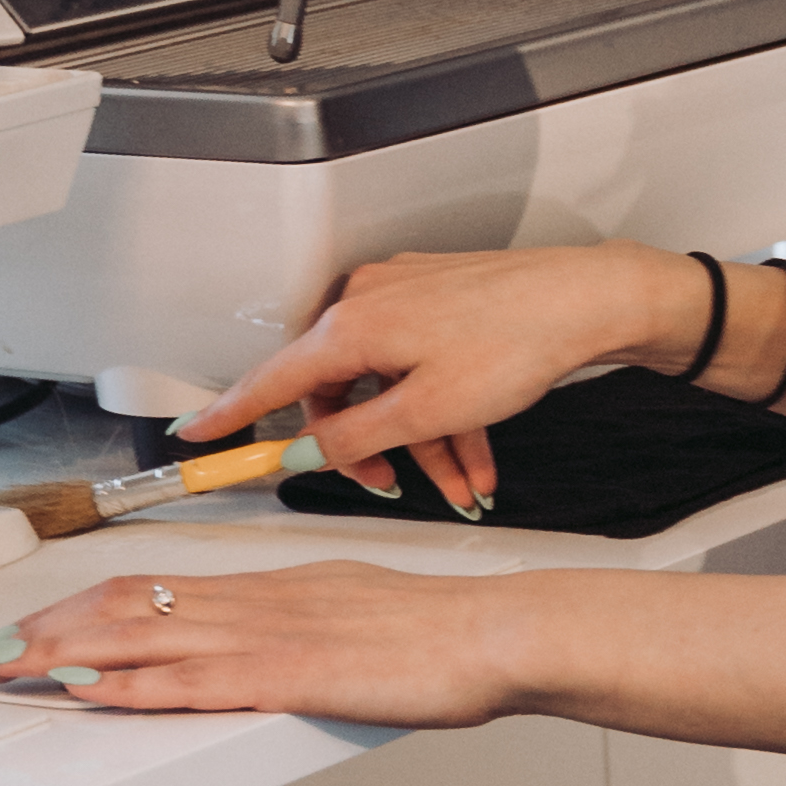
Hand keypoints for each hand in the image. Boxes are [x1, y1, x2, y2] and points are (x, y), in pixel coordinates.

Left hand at [0, 560, 519, 726]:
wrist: (495, 633)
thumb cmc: (445, 632)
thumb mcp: (360, 613)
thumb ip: (309, 626)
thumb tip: (283, 640)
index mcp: (274, 587)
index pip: (158, 587)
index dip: (87, 605)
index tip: (41, 623)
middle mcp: (257, 601)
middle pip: (131, 605)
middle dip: (53, 628)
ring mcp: (268, 636)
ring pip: (145, 637)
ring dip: (68, 654)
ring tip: (11, 669)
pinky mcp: (287, 676)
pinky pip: (191, 681)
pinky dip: (131, 687)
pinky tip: (91, 691)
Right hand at [187, 241, 689, 514]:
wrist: (589, 301)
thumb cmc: (517, 341)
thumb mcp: (426, 411)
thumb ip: (355, 438)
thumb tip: (307, 452)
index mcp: (352, 327)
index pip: (270, 381)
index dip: (230, 415)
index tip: (196, 437)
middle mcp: (368, 303)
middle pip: (338, 394)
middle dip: (370, 450)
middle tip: (397, 487)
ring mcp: (404, 298)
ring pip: (389, 388)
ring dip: (421, 444)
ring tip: (464, 485)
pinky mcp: (439, 302)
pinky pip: (420, 369)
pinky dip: (442, 414)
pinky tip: (477, 457)